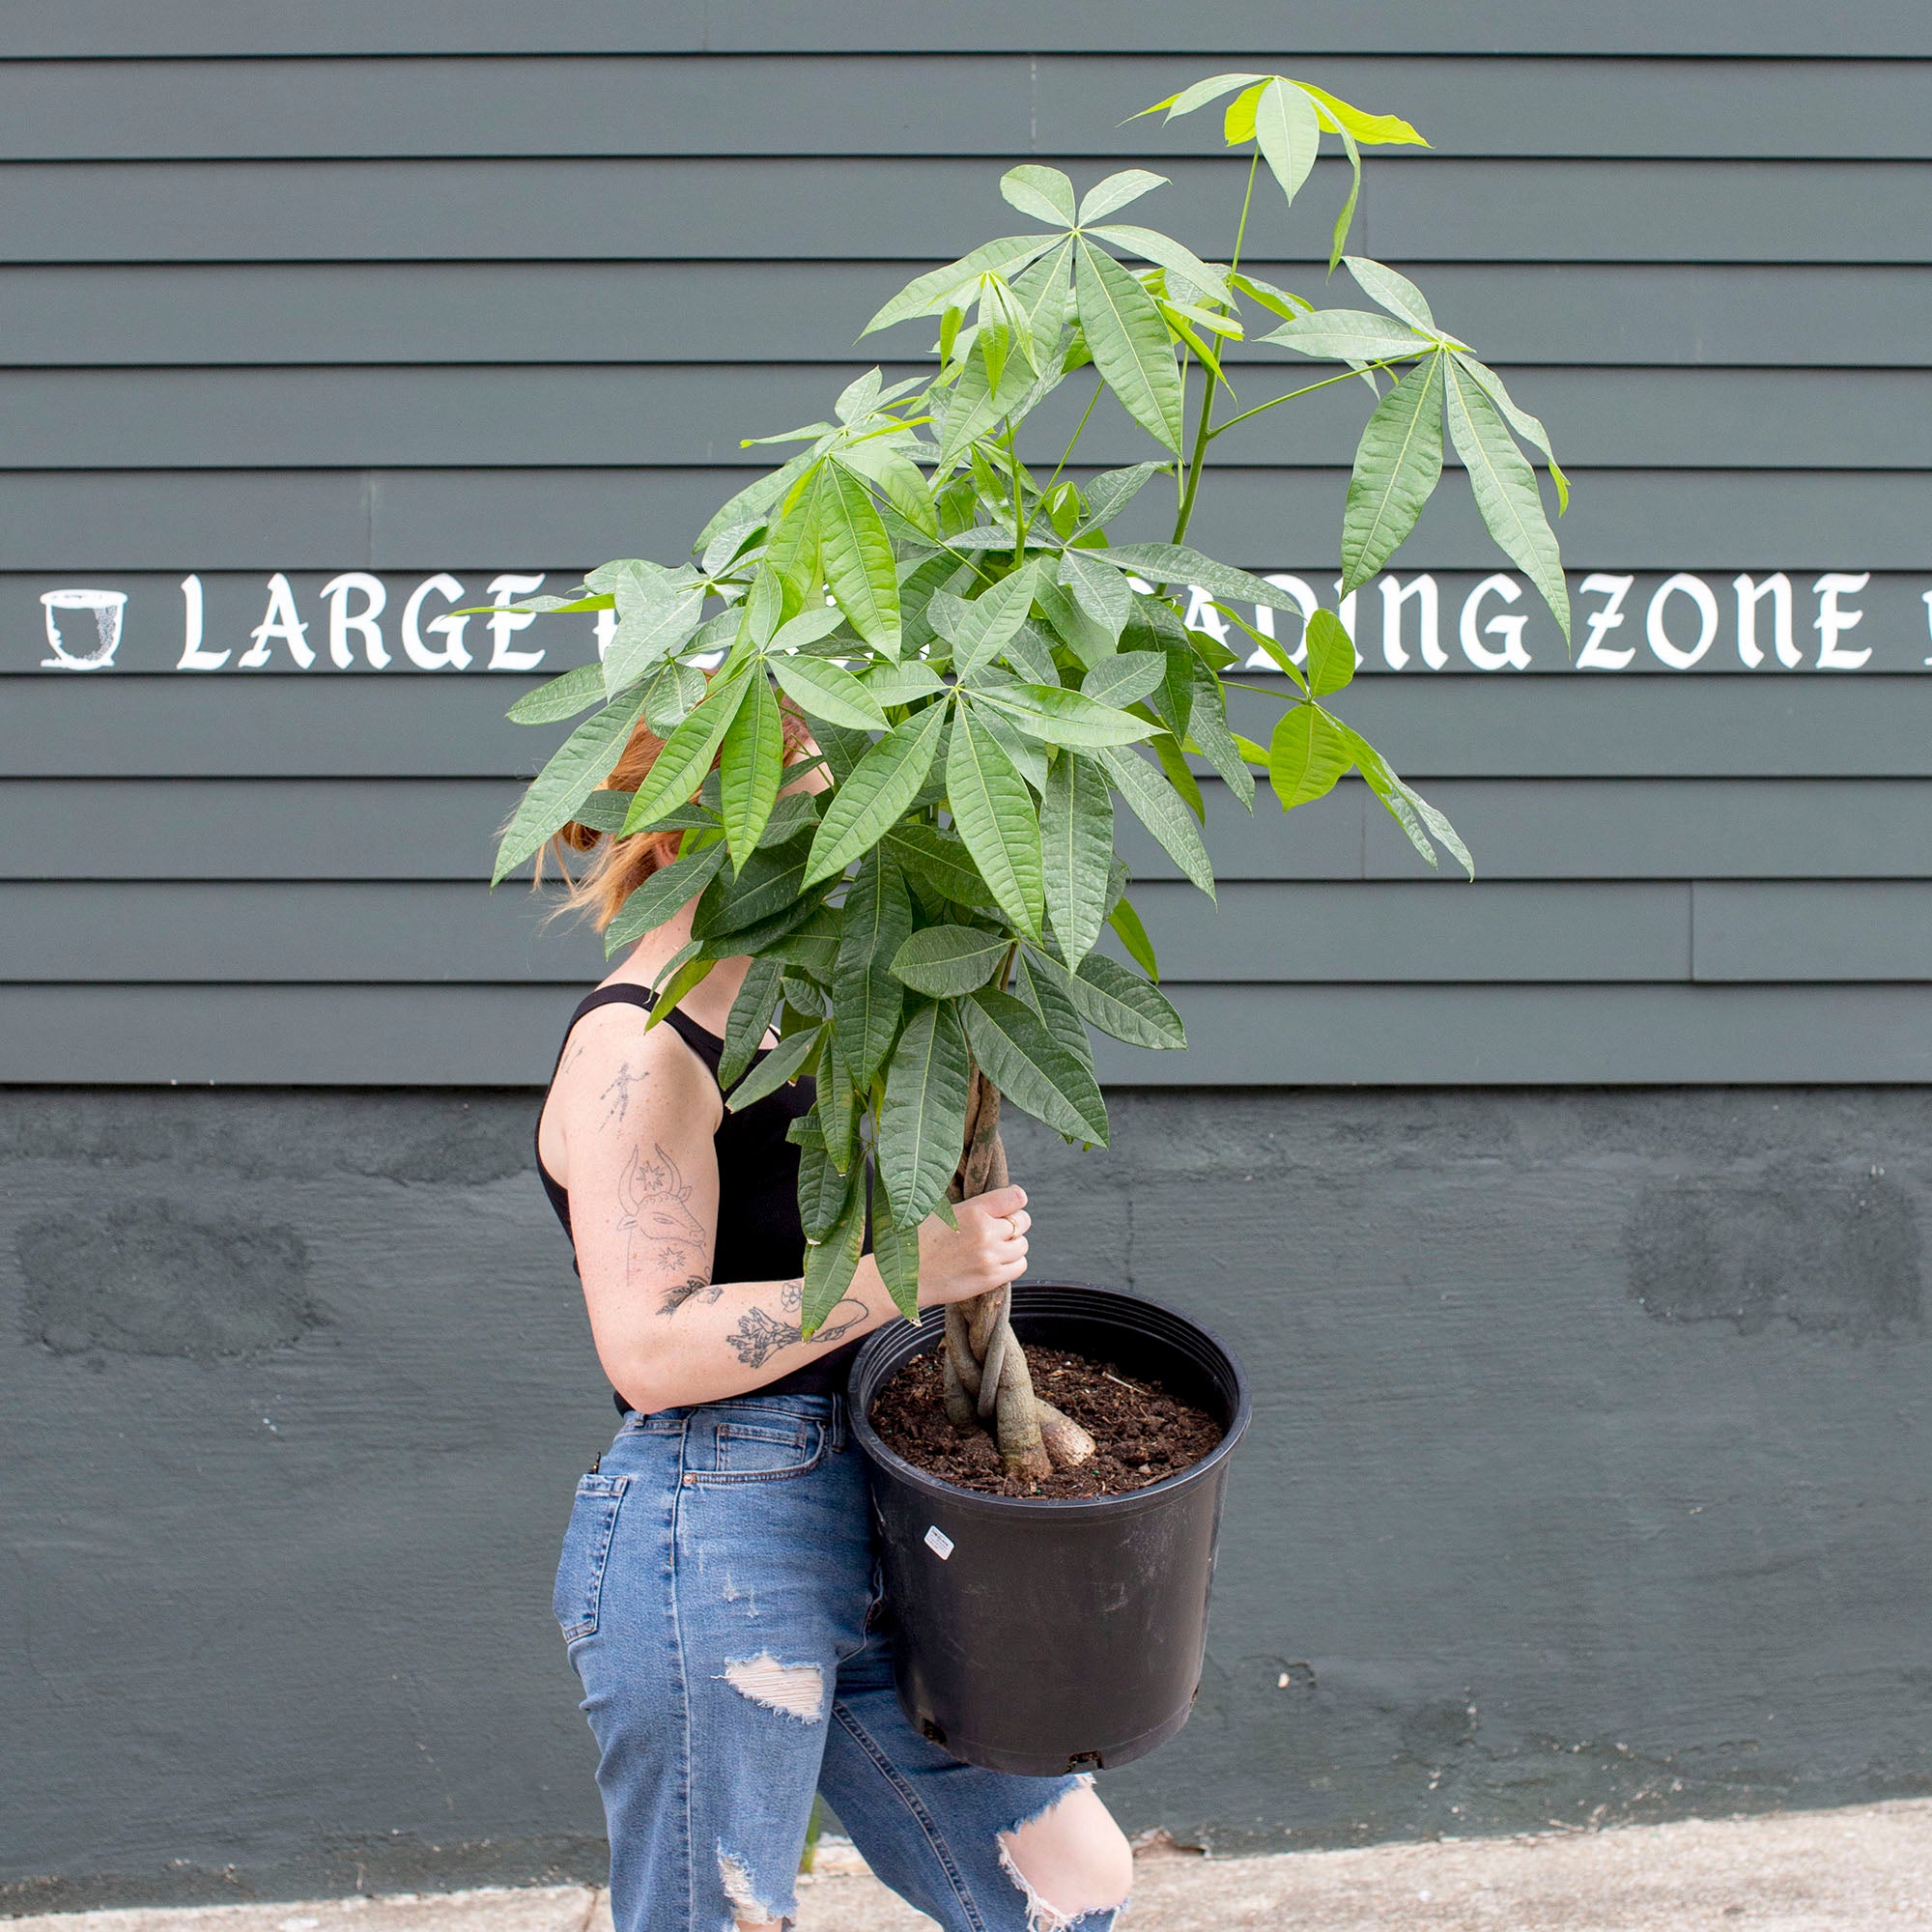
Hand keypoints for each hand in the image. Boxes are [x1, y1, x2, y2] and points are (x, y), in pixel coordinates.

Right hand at [916, 1186, 1030, 1305]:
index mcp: (973, 1210)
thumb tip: (991, 1199)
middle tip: (999, 1227)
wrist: (902, 1277)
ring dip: (1013, 1244)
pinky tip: (996, 1261)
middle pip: (1023, 1220)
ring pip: (1023, 1245)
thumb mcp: (939, 1210)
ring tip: (994, 1246)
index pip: (1016, 1197)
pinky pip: (1020, 1265)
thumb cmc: (915, 1240)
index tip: (1009, 1204)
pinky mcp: (990, 1279)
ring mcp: (990, 1257)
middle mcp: (986, 1233)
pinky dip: (1012, 1262)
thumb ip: (969, 1205)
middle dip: (1014, 1222)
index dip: (1015, 1199)